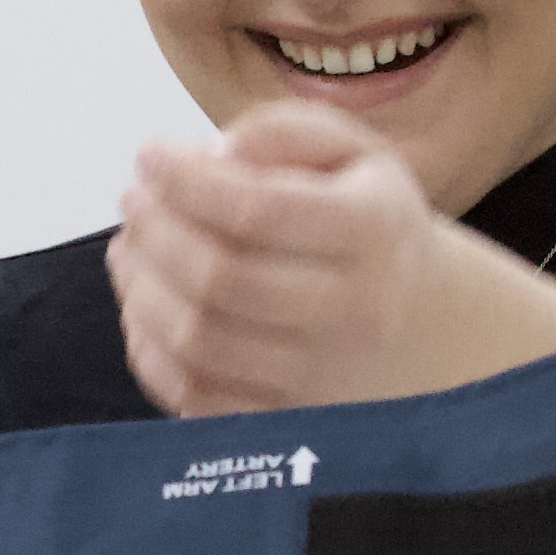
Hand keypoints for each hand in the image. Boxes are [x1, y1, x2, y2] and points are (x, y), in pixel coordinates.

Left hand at [109, 102, 554, 416]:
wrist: (426, 324)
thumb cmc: (368, 222)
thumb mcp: (352, 153)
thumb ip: (283, 131)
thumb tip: (211, 156)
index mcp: (375, 232)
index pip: (258, 209)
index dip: (186, 181)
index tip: (149, 154)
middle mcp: (355, 311)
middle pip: (221, 278)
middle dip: (155, 231)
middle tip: (132, 200)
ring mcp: (323, 378)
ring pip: (199, 341)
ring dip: (142, 287)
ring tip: (129, 247)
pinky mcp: (288, 422)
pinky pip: (194, 395)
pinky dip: (149, 349)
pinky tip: (144, 304)